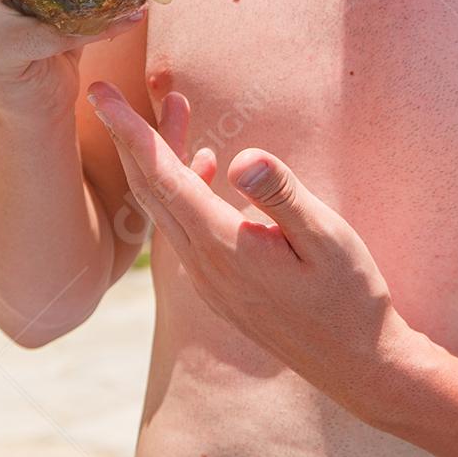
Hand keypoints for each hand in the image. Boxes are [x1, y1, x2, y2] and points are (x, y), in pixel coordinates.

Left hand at [86, 81, 414, 414]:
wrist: (357, 366)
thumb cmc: (350, 299)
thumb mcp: (328, 238)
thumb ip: (282, 194)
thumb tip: (242, 156)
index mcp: (222, 247)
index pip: (162, 177)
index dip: (130, 131)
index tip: (100, 93)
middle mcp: (203, 266)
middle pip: (150, 190)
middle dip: (131, 135)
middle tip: (107, 90)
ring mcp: (208, 281)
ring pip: (166, 209)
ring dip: (162, 158)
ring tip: (177, 108)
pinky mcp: (221, 288)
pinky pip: (184, 229)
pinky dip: (182, 188)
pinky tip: (208, 166)